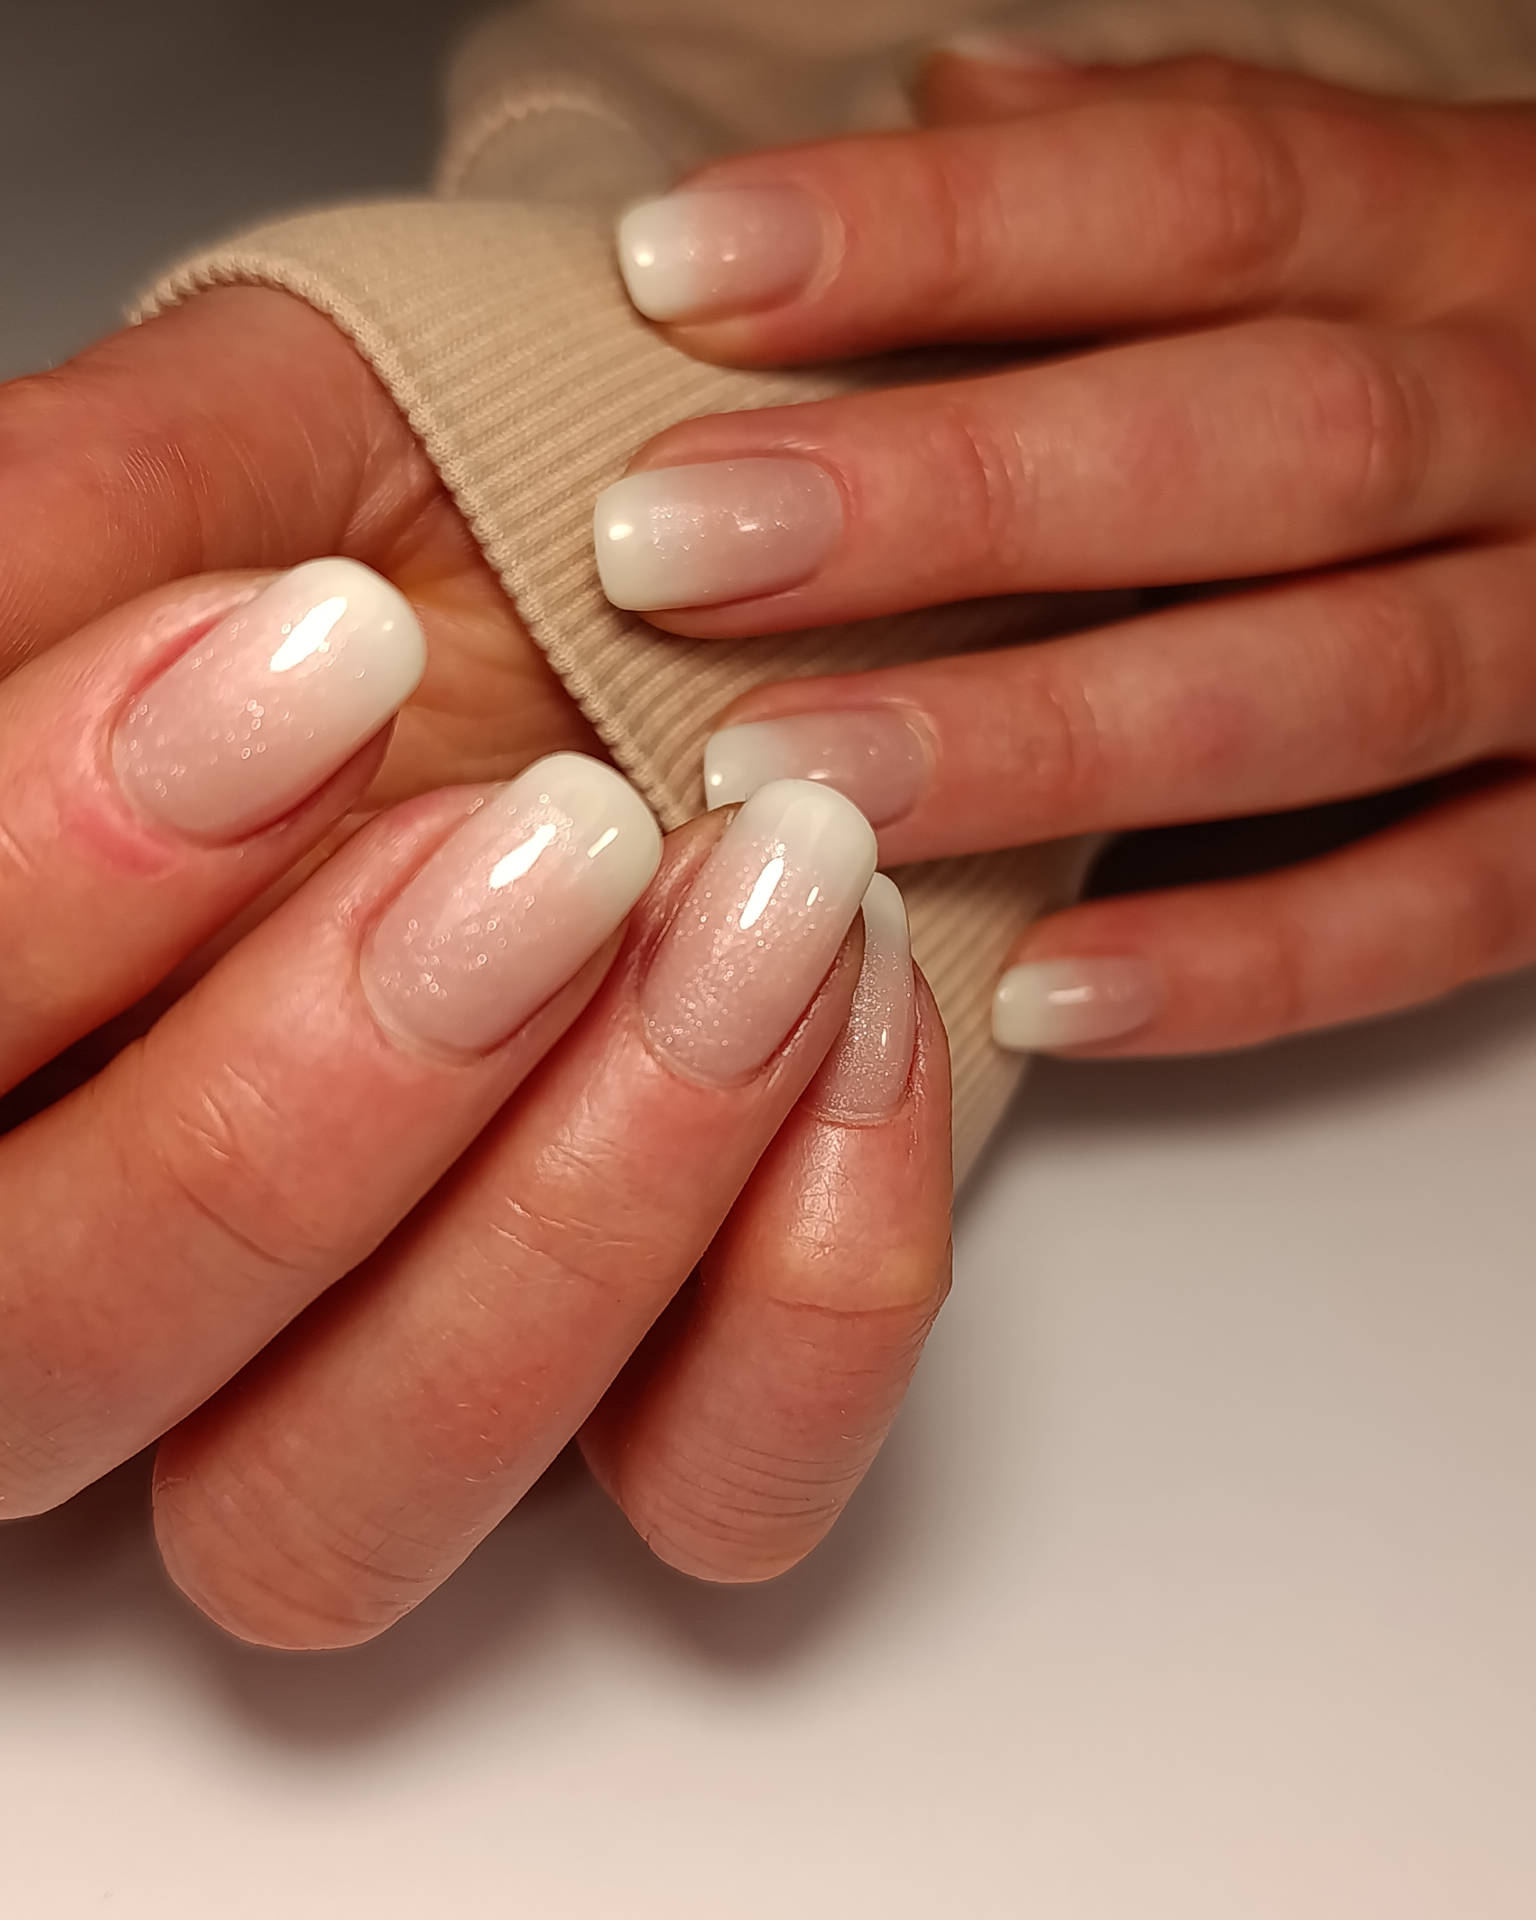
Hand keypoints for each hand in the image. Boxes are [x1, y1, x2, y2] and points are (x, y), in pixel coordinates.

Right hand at [0, 306, 951, 1646]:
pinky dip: (810, 1293)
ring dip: (568, 1217)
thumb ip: (62, 518)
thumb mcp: (260, 430)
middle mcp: (136, 1252)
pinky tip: (862, 1015)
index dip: (46, 886)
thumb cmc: (466, 506)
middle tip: (552, 831)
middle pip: (57, 1360)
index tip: (311, 651)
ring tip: (756, 901)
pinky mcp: (660, 1404)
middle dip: (298, 1106)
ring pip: (344, 1506)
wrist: (730, 568)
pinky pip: (712, 1493)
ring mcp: (387, 1367)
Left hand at [599, 54, 1535, 1057]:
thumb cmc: (1448, 347)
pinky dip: (1240, 965)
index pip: (1198, 189)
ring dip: (1049, 743)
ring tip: (801, 781)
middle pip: (1254, 445)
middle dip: (957, 499)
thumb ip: (1161, 171)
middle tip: (678, 550)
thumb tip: (947, 101)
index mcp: (1450, 233)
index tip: (680, 274)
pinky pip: (1431, 913)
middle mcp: (1522, 425)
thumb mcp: (1353, 214)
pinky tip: (1035, 991)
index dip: (934, 232)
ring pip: (1329, 691)